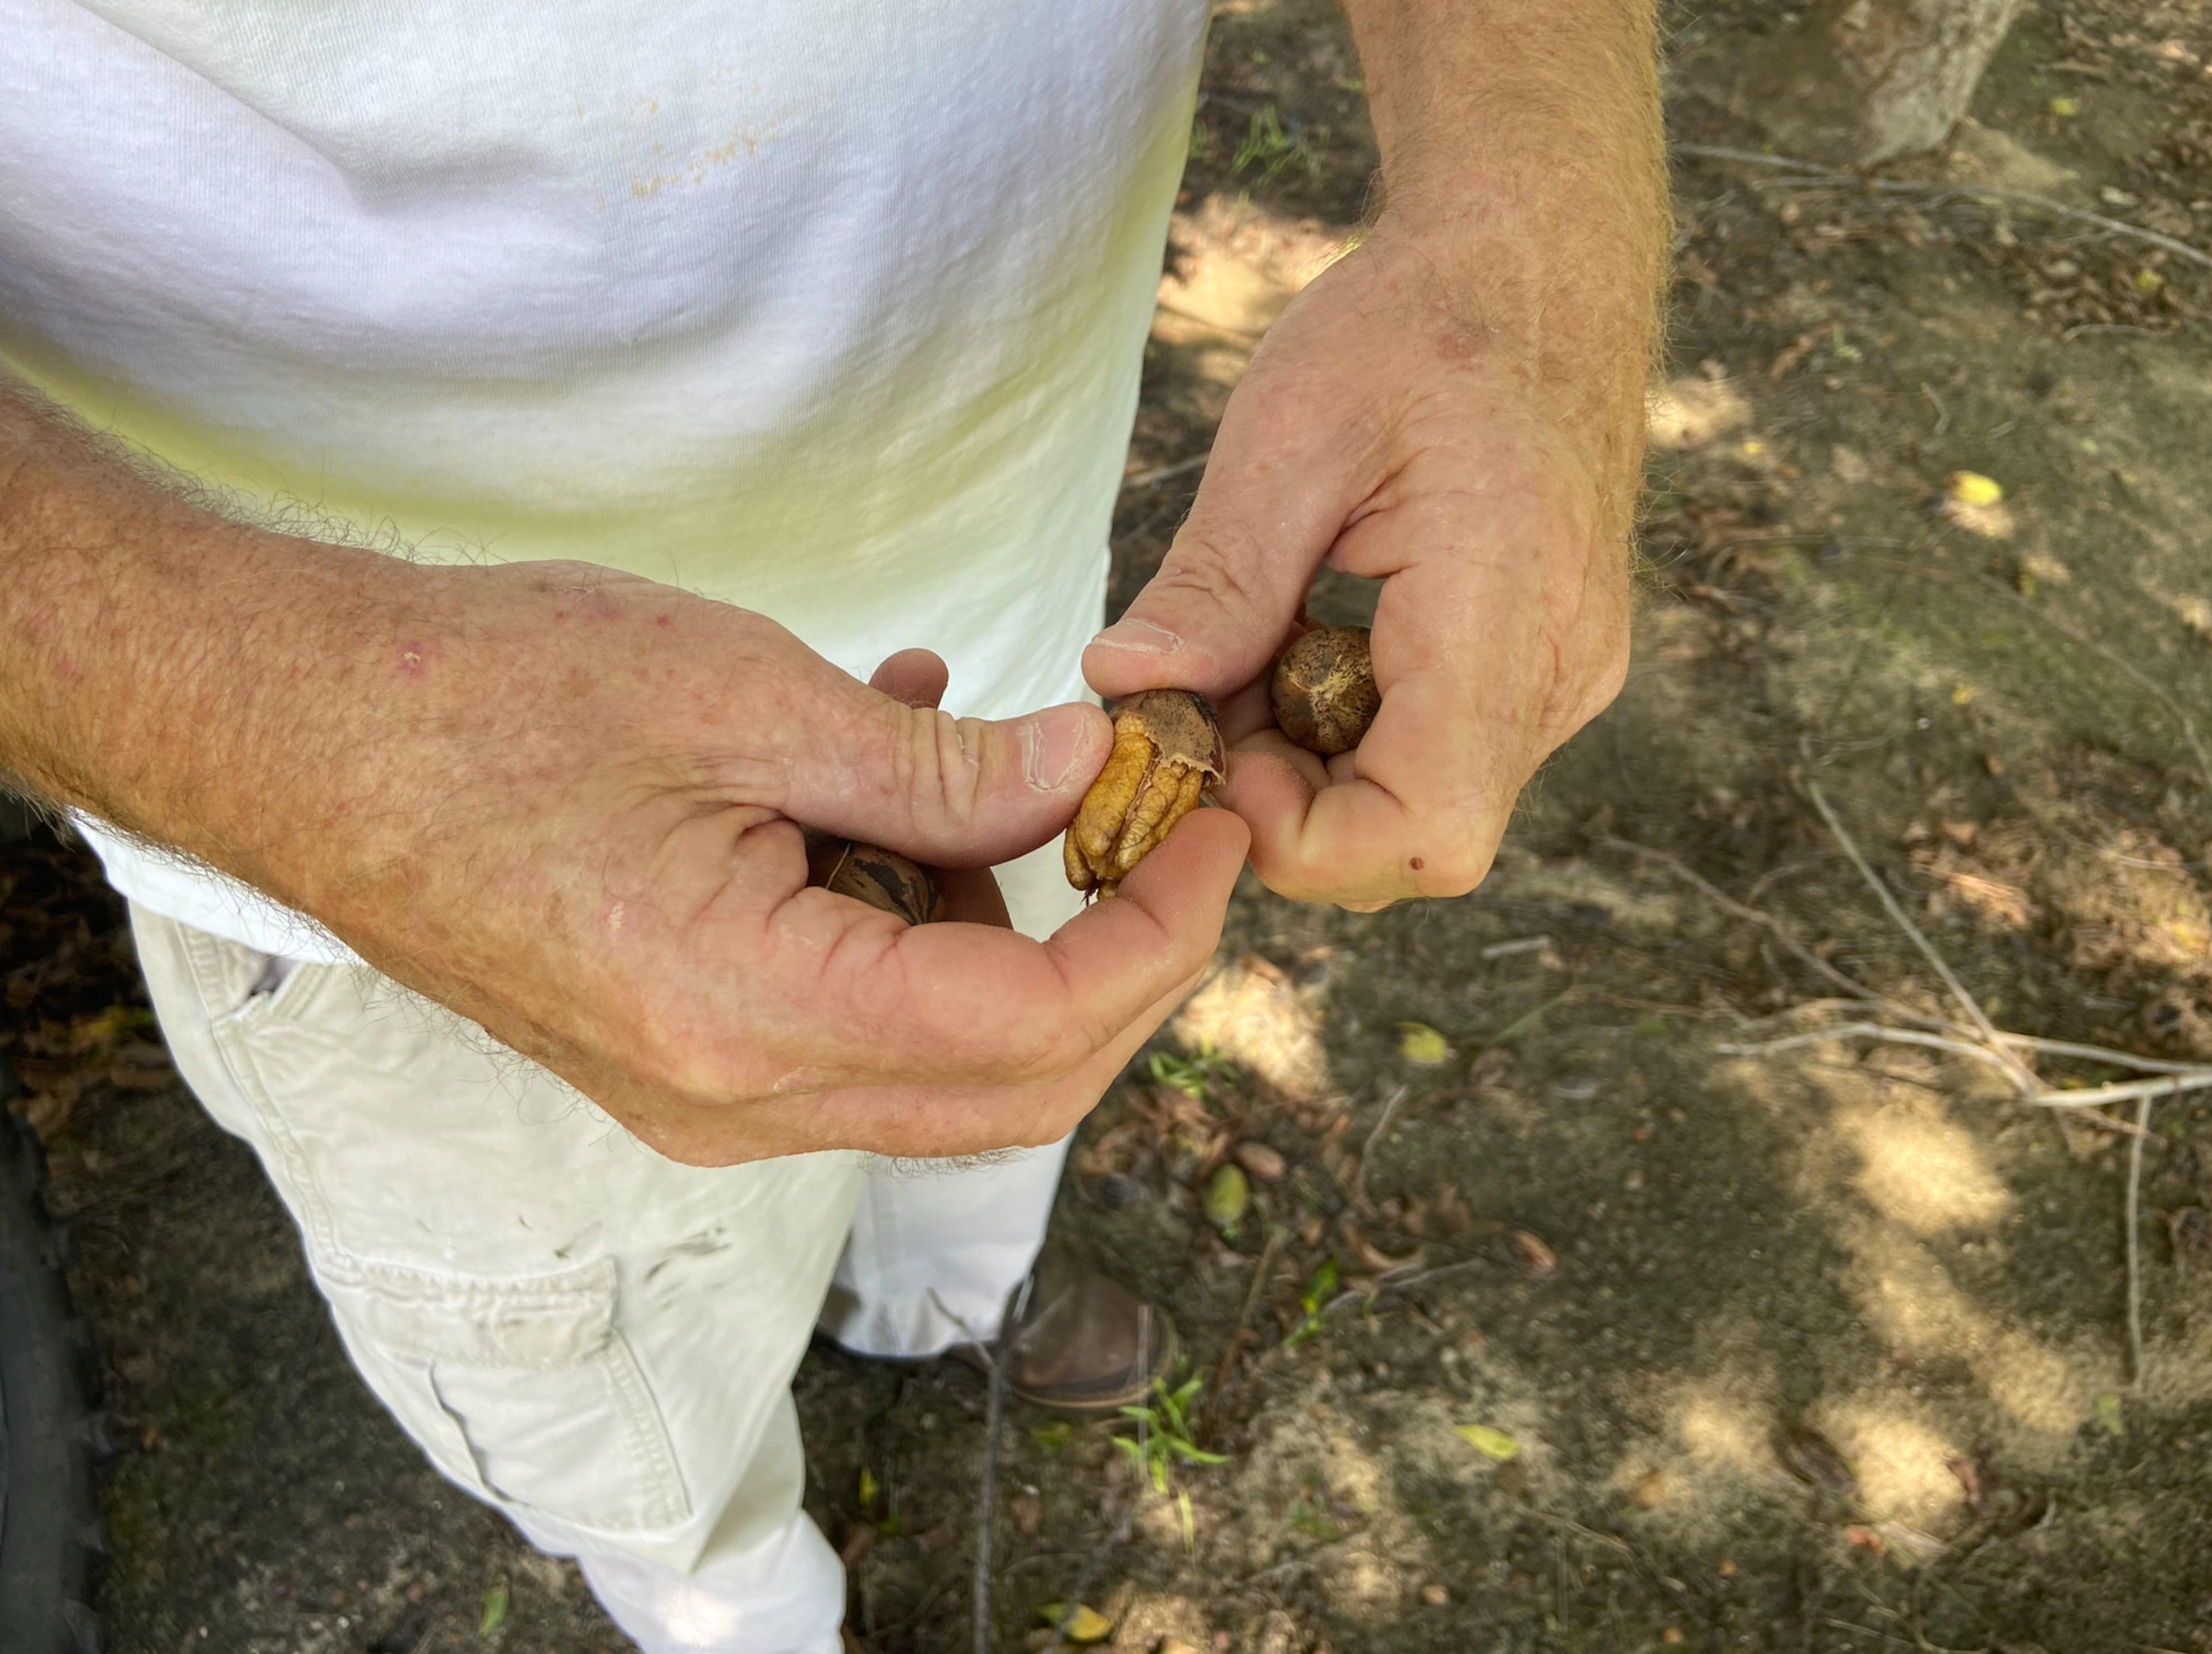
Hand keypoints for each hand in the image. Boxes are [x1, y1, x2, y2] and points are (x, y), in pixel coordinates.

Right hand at [263, 562, 1247, 1164]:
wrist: (297, 737)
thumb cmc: (488, 696)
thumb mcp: (741, 694)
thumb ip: (936, 766)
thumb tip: (1089, 776)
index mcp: (747, 1017)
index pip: (1033, 1035)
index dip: (1157, 938)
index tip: (1213, 829)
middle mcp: (733, 1100)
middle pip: (1010, 1087)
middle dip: (1119, 962)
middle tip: (1165, 825)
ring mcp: (703, 1095)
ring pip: (939, 1063)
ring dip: (1006, 927)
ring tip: (980, 760)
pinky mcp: (681, 1056)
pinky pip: (852, 1022)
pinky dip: (912, 920)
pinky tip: (887, 777)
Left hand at [1083, 228, 1634, 908]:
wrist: (1538, 264)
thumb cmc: (1417, 326)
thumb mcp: (1290, 435)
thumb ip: (1217, 582)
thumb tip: (1122, 688)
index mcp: (1508, 612)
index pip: (1426, 829)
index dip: (1301, 834)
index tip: (1215, 750)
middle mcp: (1562, 672)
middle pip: (1416, 841)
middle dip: (1289, 802)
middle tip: (1213, 691)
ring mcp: (1568, 678)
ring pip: (1425, 809)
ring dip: (1317, 767)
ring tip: (1264, 647)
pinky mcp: (1552, 671)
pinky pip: (1445, 757)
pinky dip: (1358, 734)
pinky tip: (1317, 642)